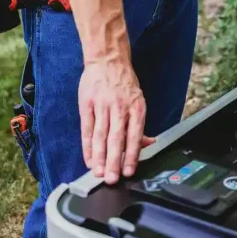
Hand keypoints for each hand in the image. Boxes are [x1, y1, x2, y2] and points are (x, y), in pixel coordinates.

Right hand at [79, 59, 154, 183]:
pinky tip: (89, 158)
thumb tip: (149, 144)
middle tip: (111, 178)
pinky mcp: (88, 104)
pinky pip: (87, 128)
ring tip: (98, 172)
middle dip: (114, 160)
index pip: (134, 135)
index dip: (131, 155)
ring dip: (99, 156)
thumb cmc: (124, 83)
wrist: (107, 59)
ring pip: (100, 135)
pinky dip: (87, 145)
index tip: (128, 171)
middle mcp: (120, 107)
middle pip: (116, 138)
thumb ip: (139, 125)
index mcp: (136, 108)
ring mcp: (102, 105)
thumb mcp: (138, 100)